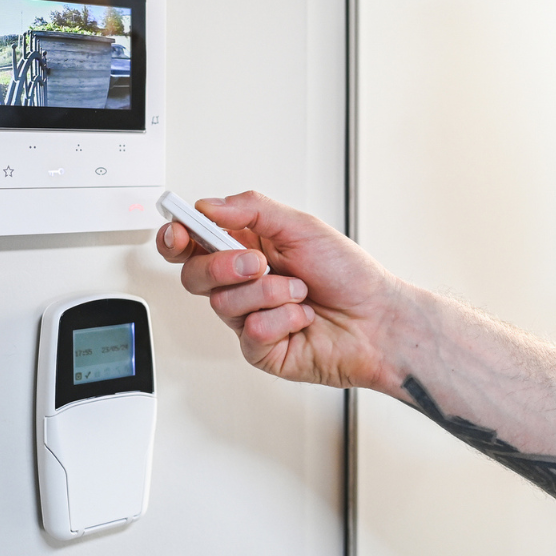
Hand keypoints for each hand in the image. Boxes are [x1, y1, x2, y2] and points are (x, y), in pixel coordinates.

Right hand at [156, 191, 404, 391]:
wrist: (380, 320)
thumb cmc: (349, 274)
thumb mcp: (301, 226)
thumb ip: (251, 209)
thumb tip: (209, 206)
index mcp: (245, 247)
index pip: (192, 243)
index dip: (176, 237)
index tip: (178, 231)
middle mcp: (242, 283)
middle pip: (194, 275)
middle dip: (222, 266)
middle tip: (257, 262)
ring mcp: (248, 317)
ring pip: (222, 304)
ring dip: (268, 293)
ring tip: (298, 291)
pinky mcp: (260, 349)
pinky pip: (250, 333)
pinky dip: (282, 320)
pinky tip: (302, 317)